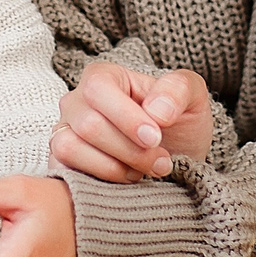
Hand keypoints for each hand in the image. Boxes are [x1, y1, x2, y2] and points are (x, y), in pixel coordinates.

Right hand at [50, 61, 213, 181]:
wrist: (175, 158)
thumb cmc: (179, 124)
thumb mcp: (193, 98)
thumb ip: (178, 90)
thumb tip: (156, 111)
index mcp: (103, 77)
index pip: (98, 89)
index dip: (126, 117)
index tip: (155, 138)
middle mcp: (77, 102)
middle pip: (89, 125)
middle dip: (130, 150)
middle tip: (161, 161)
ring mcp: (65, 131)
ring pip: (70, 148)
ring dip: (114, 167)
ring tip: (143, 170)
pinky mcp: (62, 161)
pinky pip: (64, 170)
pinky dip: (99, 179)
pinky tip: (126, 178)